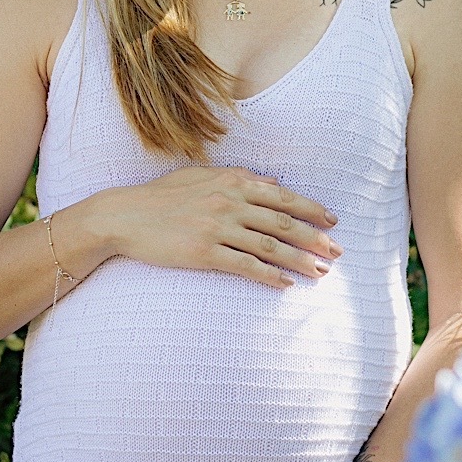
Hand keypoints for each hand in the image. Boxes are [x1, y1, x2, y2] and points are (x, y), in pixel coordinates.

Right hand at [89, 166, 340, 287]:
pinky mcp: (204, 252)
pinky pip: (245, 265)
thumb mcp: (201, 176)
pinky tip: (284, 285)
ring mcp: (217, 227)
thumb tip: (274, 183)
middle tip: (337, 252)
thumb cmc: (162, 196)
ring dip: (299, 261)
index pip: (282, 196)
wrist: (124, 216)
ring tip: (319, 273)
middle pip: (283, 222)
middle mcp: (228, 201)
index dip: (312, 209)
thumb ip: (239, 177)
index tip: (333, 221)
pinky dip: (268, 276)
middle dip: (315, 238)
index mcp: (232, 181)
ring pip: (269, 246)